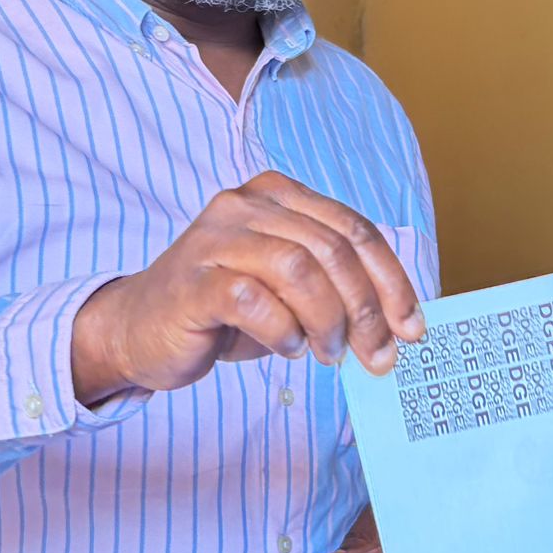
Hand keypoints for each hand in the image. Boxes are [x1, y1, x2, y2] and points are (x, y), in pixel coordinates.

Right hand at [70, 172, 424, 403]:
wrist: (140, 329)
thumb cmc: (224, 311)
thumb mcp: (291, 290)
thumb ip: (336, 288)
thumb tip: (398, 322)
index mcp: (279, 196)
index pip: (356, 230)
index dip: (392, 281)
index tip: (412, 328)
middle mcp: (246, 206)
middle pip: (334, 249)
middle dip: (367, 309)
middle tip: (377, 355)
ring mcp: (215, 239)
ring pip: (298, 267)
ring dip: (327, 320)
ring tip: (327, 353)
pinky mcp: (193, 280)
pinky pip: (252, 299)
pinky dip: (282, 330)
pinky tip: (286, 348)